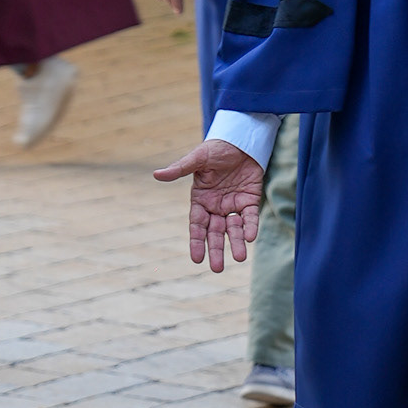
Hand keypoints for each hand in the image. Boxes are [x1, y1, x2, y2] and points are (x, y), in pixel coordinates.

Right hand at [154, 139, 263, 271]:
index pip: (197, 225)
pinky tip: (251, 238)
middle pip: (215, 232)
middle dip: (216, 250)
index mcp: (200, 200)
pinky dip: (250, 227)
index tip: (197, 259)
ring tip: (239, 258)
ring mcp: (233, 204)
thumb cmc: (216, 148)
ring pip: (234, 228)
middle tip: (217, 269)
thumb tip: (156, 174)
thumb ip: (180, 169)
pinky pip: (250, 217)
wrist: (240, 139)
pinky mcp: (250, 200)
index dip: (197, 242)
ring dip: (236, 243)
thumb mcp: (197, 158)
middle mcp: (216, 206)